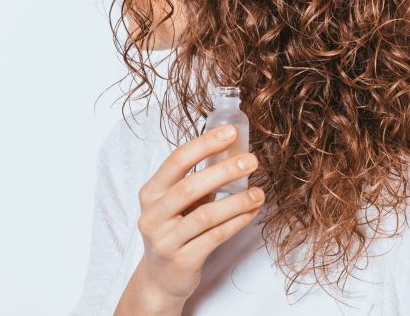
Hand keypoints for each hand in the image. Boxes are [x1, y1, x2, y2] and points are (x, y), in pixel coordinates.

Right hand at [134, 124, 263, 302]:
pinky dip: (237, 222)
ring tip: (258, 193)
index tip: (231, 132)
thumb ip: (197, 180)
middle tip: (251, 160)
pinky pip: (215, 237)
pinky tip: (252, 212)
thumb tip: (234, 151)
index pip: (176, 161)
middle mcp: (153, 215)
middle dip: (223, 171)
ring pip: (205, 215)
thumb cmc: (175, 230)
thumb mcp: (177, 203)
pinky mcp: (182, 260)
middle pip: (189, 187)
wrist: (160, 278)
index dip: (204, 144)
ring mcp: (165, 240)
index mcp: (151, 192)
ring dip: (236, 201)